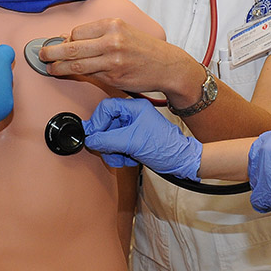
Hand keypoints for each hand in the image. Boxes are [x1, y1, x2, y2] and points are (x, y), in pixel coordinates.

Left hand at [40, 18, 199, 97]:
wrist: (168, 66)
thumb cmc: (145, 49)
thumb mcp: (124, 32)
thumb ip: (99, 34)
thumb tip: (70, 39)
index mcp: (113, 24)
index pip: (78, 31)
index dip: (64, 39)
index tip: (56, 43)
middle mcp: (111, 40)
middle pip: (72, 47)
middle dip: (52, 52)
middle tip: (42, 55)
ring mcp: (112, 60)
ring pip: (76, 64)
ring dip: (59, 67)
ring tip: (50, 68)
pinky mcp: (113, 77)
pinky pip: (89, 75)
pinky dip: (77, 75)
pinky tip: (69, 74)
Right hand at [82, 98, 201, 180]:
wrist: (180, 162)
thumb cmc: (165, 148)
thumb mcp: (132, 142)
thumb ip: (108, 140)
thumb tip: (91, 139)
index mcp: (134, 107)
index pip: (107, 108)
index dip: (98, 121)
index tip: (93, 135)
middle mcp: (133, 115)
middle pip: (107, 124)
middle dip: (107, 141)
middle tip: (108, 150)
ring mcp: (133, 128)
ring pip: (110, 137)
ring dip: (112, 151)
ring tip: (121, 158)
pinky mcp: (134, 139)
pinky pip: (117, 145)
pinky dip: (119, 155)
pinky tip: (128, 159)